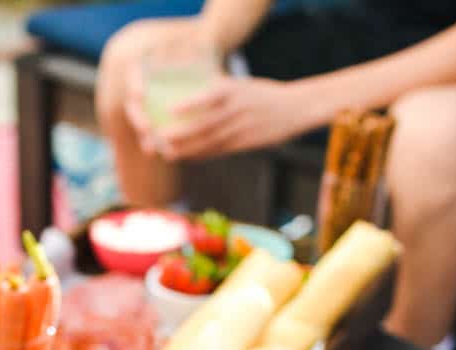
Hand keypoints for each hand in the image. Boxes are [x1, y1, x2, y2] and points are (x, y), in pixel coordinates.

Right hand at [123, 17, 212, 155]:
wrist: (201, 65)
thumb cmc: (197, 52)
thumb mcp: (192, 47)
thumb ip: (185, 49)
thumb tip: (187, 45)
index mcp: (143, 67)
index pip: (133, 74)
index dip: (135, 84)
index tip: (141, 94)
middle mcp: (141, 89)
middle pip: (134, 106)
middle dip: (138, 119)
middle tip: (147, 129)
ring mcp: (148, 108)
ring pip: (142, 124)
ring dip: (146, 138)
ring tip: (151, 150)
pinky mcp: (158, 122)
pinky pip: (154, 134)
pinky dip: (159, 143)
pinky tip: (166, 153)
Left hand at [157, 76, 304, 159]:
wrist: (294, 108)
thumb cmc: (263, 94)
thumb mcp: (241, 85)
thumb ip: (219, 90)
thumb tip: (192, 92)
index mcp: (234, 90)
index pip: (209, 97)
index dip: (189, 104)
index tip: (170, 110)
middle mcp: (236, 110)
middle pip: (206, 124)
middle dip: (182, 134)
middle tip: (161, 139)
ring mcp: (241, 128)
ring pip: (210, 141)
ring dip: (188, 149)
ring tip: (169, 153)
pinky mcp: (245, 143)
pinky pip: (220, 150)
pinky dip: (203, 154)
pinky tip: (189, 157)